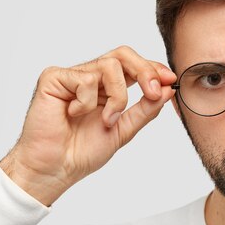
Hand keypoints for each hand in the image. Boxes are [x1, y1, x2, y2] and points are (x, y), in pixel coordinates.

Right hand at [0, 46, 175, 205]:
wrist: (55, 169)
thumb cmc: (81, 152)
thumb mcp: (124, 130)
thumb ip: (145, 109)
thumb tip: (168, 89)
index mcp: (107, 88)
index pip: (133, 66)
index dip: (153, 69)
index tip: (171, 80)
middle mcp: (90, 77)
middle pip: (123, 55)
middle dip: (144, 71)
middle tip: (153, 91)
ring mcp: (71, 76)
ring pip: (109, 66)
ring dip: (116, 96)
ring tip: (106, 119)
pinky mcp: (53, 78)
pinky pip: (85, 78)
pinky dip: (87, 101)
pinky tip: (74, 115)